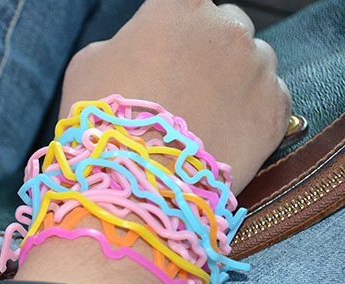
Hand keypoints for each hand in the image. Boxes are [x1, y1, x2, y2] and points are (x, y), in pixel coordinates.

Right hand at [60, 0, 291, 192]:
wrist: (134, 187)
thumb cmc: (102, 123)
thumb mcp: (86, 66)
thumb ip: (122, 42)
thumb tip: (136, 47)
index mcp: (178, 6)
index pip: (184, 1)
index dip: (170, 26)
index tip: (161, 49)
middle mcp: (226, 27)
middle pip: (223, 27)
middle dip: (205, 50)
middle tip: (178, 87)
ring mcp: (256, 67)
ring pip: (251, 61)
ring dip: (231, 79)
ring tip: (200, 117)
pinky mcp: (275, 108)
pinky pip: (270, 98)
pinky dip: (250, 111)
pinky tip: (220, 132)